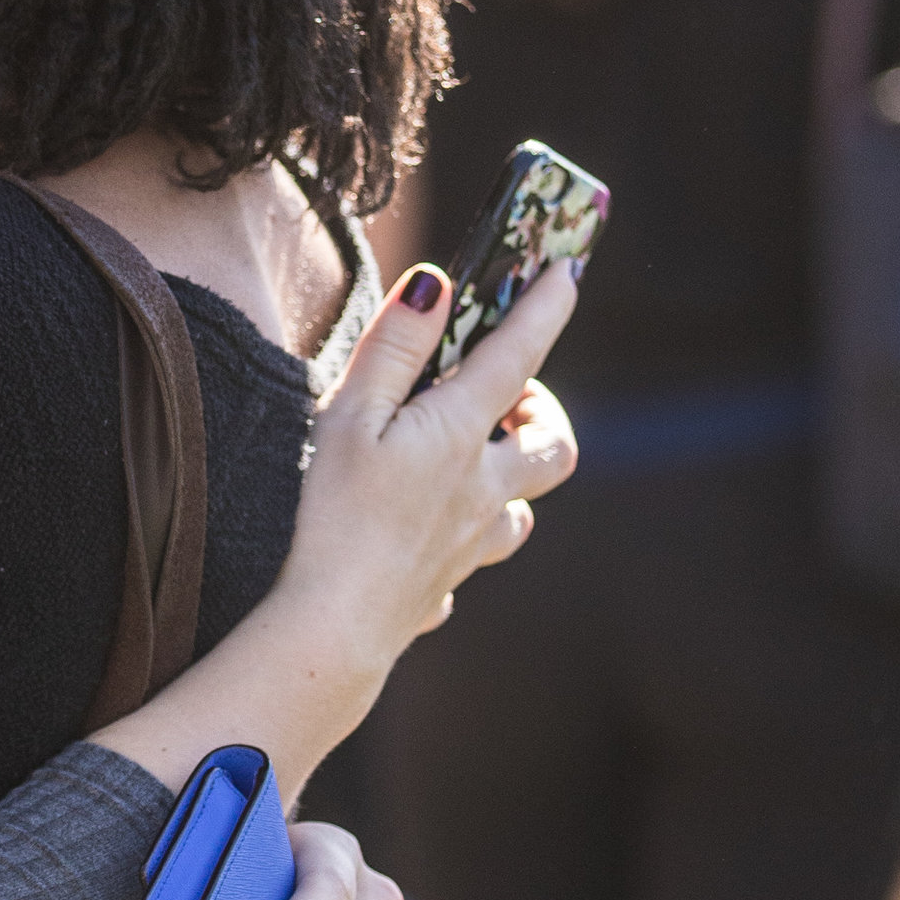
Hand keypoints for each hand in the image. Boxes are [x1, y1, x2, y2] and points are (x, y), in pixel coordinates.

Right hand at [281, 256, 580, 686]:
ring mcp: (472, 543)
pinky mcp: (446, 584)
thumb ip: (394, 349)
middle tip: (505, 399)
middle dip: (544, 414)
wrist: (334, 629)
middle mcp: (483, 488)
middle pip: (554, 446)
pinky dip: (469, 539)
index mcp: (459, 435)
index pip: (518, 354)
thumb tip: (436, 286)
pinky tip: (432, 534)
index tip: (567, 270)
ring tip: (468, 464)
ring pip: (523, 509)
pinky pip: (475, 559)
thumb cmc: (332, 518)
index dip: (545, 305)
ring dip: (511, 479)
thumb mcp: (350, 417)